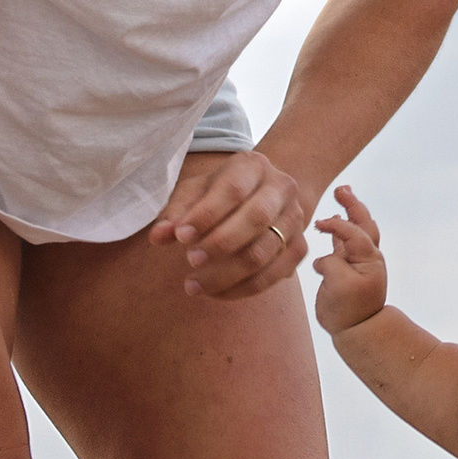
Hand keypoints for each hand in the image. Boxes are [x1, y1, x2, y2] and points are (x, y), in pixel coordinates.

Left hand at [149, 144, 314, 299]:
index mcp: (253, 166)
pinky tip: (215, 293)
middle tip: (189, 261)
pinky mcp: (299, 247)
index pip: (233, 189)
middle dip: (219, 244)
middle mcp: (282, 188)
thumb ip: (176, 213)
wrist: (266, 195)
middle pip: (256, 218)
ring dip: (226, 274)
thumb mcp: (196, 192)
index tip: (180, 236)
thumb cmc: (222, 193)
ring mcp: (295, 218)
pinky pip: (273, 275)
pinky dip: (242, 289)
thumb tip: (158, 236)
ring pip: (264, 252)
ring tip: (193, 285)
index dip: (206, 215)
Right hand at [313, 183, 390, 336]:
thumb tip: (323, 260)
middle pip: (362, 222)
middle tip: (341, 189)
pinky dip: (339, 230)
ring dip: (348, 212)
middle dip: (352, 204)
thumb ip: (331, 264)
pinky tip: (329, 223)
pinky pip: (344, 243)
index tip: (319, 224)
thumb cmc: (349, 310)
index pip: (353, 231)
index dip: (336, 224)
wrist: (356, 330)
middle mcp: (366, 256)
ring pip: (355, 230)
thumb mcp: (339, 286)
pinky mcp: (346, 269)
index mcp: (369, 257)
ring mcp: (358, 262)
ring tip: (340, 194)